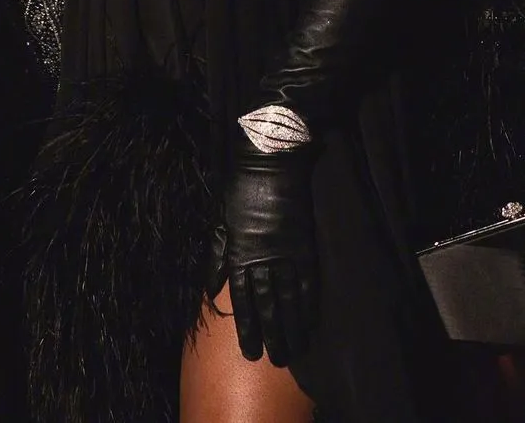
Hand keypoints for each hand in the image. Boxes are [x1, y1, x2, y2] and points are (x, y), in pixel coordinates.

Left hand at [206, 139, 316, 366]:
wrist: (270, 166)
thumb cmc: (240, 191)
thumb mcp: (221, 222)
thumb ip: (218, 255)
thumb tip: (213, 287)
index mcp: (238, 255)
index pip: (242, 301)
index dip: (247, 328)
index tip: (252, 351)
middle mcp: (261, 260)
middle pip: (267, 306)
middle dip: (272, 336)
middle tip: (278, 359)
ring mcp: (285, 255)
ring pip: (288, 300)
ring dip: (292, 327)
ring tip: (296, 351)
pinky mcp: (304, 245)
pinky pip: (307, 281)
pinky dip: (308, 303)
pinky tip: (311, 321)